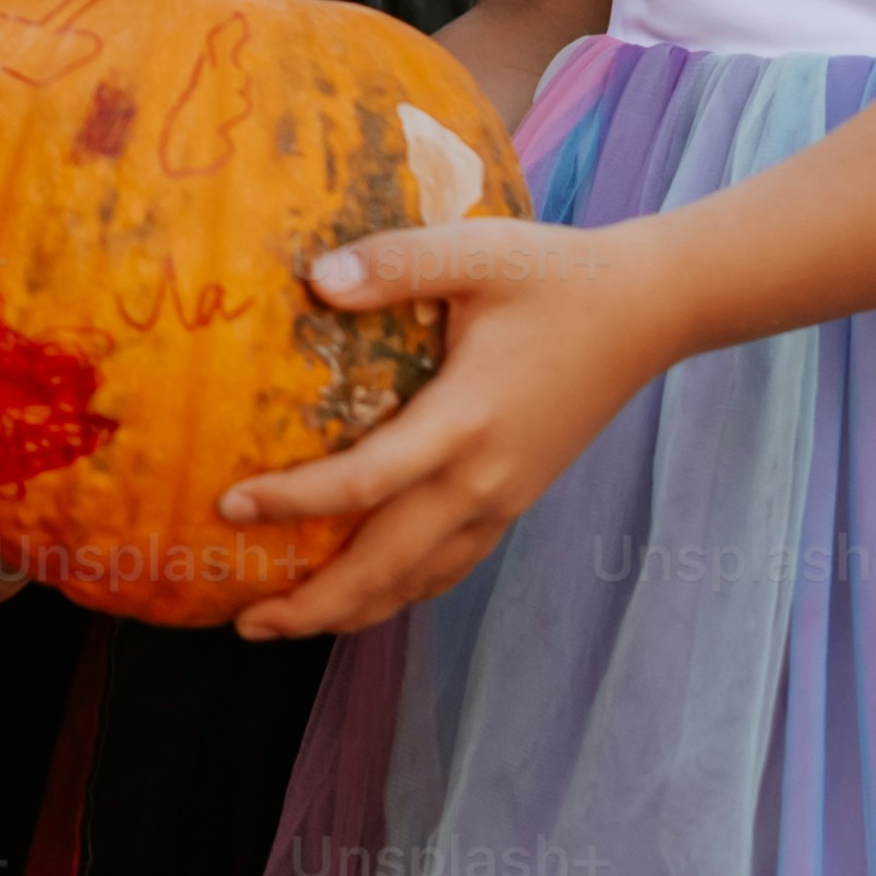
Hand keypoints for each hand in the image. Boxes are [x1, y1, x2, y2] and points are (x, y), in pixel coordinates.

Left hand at [218, 217, 694, 643]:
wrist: (646, 311)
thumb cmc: (555, 275)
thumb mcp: (477, 251)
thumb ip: (396, 263)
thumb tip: (316, 279)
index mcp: (466, 421)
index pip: (366, 482)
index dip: (294, 502)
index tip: (229, 507)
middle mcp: (483, 480)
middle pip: (388, 566)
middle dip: (315, 604)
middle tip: (243, 622)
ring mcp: (503, 500)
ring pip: (419, 581)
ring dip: (352, 610)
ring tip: (287, 624)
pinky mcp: (515, 501)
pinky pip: (450, 568)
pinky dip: (401, 593)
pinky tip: (365, 596)